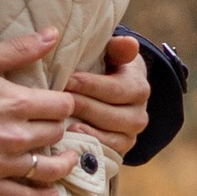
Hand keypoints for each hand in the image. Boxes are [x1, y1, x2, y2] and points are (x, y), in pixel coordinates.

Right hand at [0, 31, 80, 195]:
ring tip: (67, 159)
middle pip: (57, 134)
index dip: (65, 102)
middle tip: (55, 126)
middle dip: (59, 128)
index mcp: (17, 102)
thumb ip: (20, 49)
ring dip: (63, 164)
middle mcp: (15, 135)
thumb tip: (53, 34)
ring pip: (49, 169)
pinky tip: (51, 194)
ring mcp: (1, 163)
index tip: (60, 103)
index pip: (63, 105)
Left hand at [64, 33, 150, 165]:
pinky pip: (104, 152)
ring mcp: (130, 137)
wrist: (113, 97)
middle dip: (82, 106)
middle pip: (109, 114)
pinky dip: (86, 145)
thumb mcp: (112, 55)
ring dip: (83, 127)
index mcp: (139, 88)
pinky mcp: (118, 152)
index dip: (90, 85)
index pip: (115, 89)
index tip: (68, 80)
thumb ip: (118, 49)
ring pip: (107, 135)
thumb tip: (129, 43)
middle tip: (57, 101)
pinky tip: (68, 137)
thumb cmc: (106, 70)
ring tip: (60, 120)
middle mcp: (139, 115)